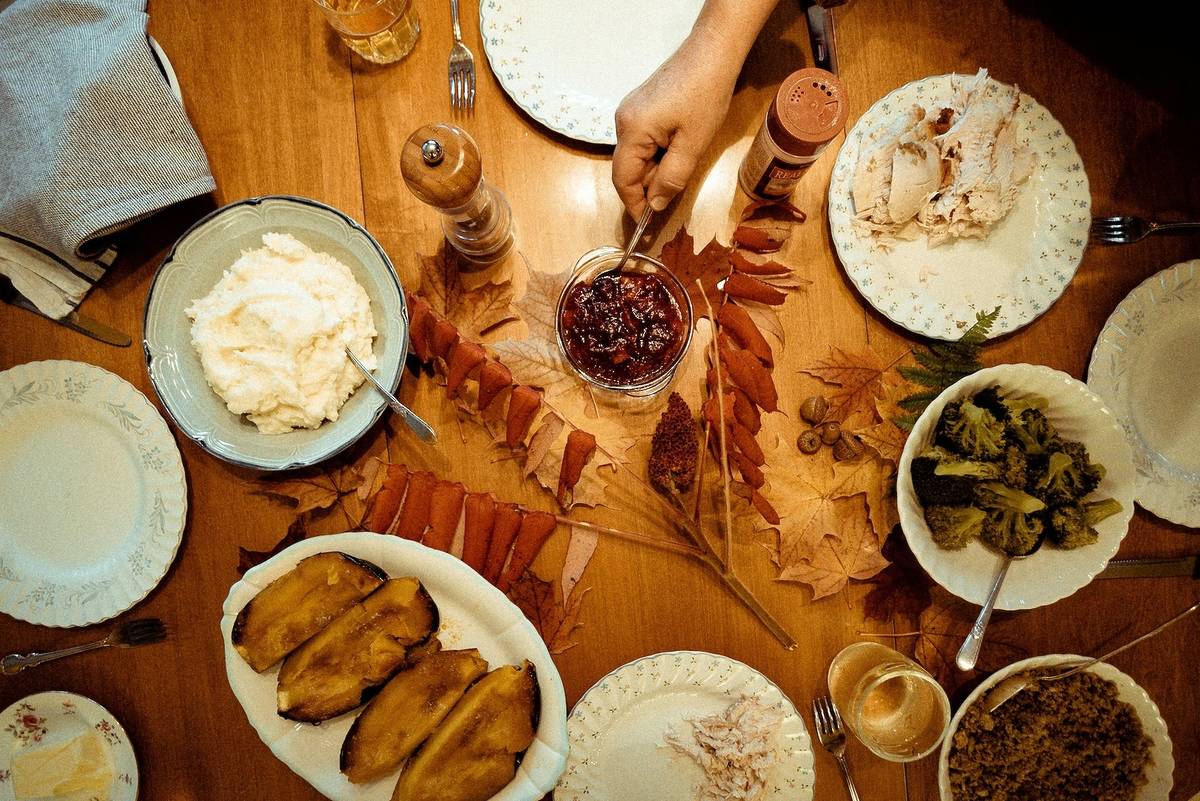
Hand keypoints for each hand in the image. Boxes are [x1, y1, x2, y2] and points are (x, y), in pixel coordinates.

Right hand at [612, 31, 738, 217]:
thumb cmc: (705, 96)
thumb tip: (654, 204)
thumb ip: (671, 178)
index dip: (633, 203)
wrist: (711, 53)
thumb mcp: (693, 145)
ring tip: (681, 166)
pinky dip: (656, 153)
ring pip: (636, 154)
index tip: (646, 223)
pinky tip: (677, 149)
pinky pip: (642, 140)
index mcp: (632, 131)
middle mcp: (622, 121)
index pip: (622, 179)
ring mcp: (629, 111)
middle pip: (627, 167)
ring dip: (654, 168)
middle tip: (673, 194)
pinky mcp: (640, 106)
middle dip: (648, 185)